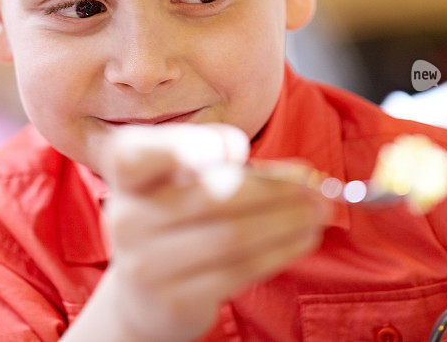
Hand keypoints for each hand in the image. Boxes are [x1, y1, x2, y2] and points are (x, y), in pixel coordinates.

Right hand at [67, 123, 331, 341]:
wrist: (143, 294)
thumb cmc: (176, 221)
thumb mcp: (190, 182)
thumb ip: (236, 168)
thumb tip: (302, 175)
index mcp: (127, 174)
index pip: (139, 153)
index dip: (187, 146)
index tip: (238, 149)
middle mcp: (127, 218)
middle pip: (211, 195)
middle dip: (276, 190)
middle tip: (317, 188)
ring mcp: (147, 263)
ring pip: (233, 235)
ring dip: (288, 221)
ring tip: (319, 212)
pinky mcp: (175, 300)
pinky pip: (240, 269)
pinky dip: (280, 250)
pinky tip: (302, 239)